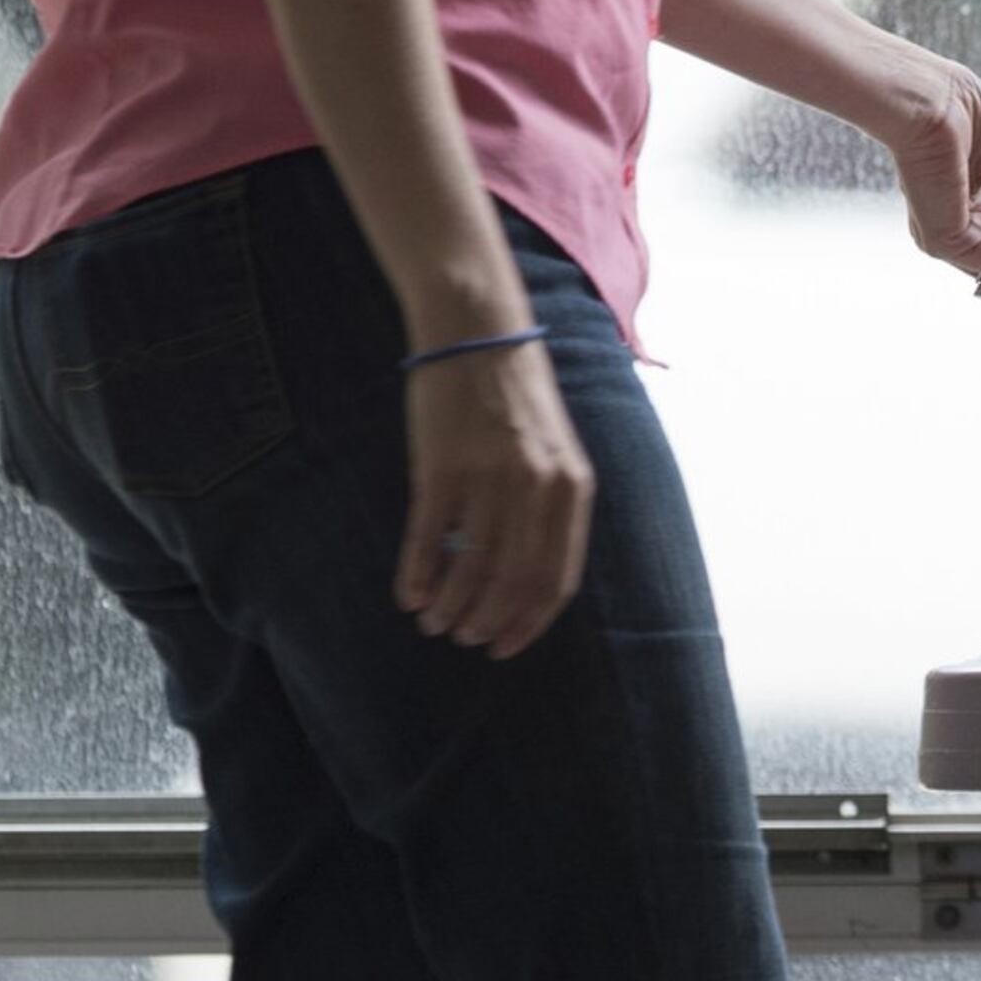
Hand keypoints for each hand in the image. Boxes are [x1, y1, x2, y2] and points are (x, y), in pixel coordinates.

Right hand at [395, 325, 594, 658]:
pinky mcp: (441, 465)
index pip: (555, 578)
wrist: (479, 333)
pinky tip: (408, 596)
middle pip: (513, 581)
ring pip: (469, 567)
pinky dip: (417, 575)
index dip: (529, 622)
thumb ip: (549, 508)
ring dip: (451, 605)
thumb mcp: (555, 451)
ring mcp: (488, 476)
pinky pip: (427, 538)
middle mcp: (536, 486)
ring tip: (435, 623)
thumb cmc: (517, 399)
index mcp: (572, 487)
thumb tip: (527, 579)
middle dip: (488, 621)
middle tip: (465, 639)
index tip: (506, 647)